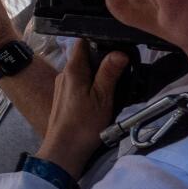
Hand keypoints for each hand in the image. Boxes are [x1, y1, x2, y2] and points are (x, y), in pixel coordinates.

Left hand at [37, 40, 125, 177]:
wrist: (64, 149)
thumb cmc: (84, 124)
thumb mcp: (102, 97)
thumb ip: (109, 73)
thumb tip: (119, 51)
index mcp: (73, 70)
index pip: (82, 42)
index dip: (99, 39)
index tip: (117, 42)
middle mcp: (64, 74)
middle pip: (84, 57)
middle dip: (103, 58)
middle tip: (124, 63)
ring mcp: (63, 86)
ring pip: (83, 71)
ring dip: (99, 73)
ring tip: (118, 79)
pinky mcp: (64, 98)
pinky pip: (80, 83)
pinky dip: (92, 84)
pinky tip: (105, 93)